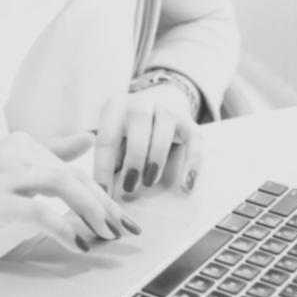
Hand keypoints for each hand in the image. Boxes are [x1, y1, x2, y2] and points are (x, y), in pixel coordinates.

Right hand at [0, 131, 135, 252]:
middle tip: (125, 230)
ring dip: (90, 211)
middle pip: (73, 176)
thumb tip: (88, 137)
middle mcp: (16, 152)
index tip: (124, 217)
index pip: (74, 169)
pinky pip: (37, 211)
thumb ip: (50, 151)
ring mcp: (3, 175)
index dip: (103, 194)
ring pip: (61, 185)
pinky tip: (77, 244)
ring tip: (105, 234)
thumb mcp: (11, 166)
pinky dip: (62, 227)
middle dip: (105, 205)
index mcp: (24, 143)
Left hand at [93, 84, 201, 199]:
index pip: (106, 138)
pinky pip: (194, 140)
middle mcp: (141, 103)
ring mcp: (166, 109)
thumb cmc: (127, 133)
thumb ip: (110, 163)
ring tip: (149, 182)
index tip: (102, 194)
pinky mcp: (188, 121)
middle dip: (133, 158)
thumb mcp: (114, 141)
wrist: (159, 103)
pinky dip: (191, 164)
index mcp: (115, 107)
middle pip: (138, 124)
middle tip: (129, 186)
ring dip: (156, 158)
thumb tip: (109, 193)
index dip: (103, 167)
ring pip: (164, 129)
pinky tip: (185, 187)